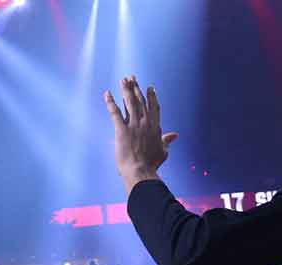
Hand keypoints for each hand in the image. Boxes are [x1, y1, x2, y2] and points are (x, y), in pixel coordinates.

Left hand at [104, 76, 178, 193]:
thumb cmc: (151, 164)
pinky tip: (107, 94)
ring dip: (126, 90)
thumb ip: (167, 141)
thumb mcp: (163, 151)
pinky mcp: (121, 130)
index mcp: (155, 127)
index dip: (151, 97)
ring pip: (130, 102)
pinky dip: (110, 102)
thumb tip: (174, 136)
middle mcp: (145, 122)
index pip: (153, 107)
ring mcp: (134, 125)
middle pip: (140, 101)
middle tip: (132, 77)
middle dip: (136, 88)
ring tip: (123, 80)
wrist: (140, 171)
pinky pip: (115, 112)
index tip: (149, 88)